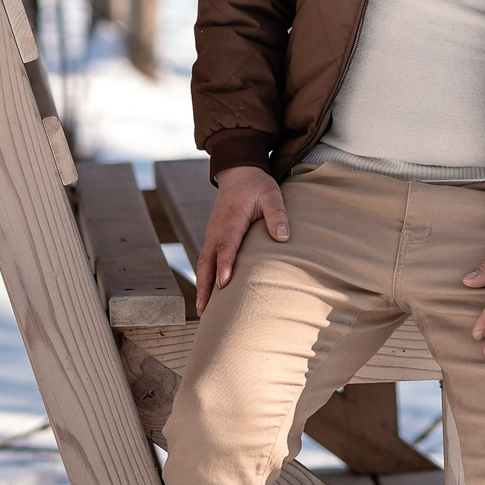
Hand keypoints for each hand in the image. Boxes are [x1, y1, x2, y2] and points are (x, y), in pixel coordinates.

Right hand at [194, 165, 288, 314]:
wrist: (238, 173)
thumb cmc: (256, 186)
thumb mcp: (272, 195)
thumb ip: (277, 215)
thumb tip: (283, 237)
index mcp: (231, 220)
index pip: (226, 246)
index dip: (224, 265)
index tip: (223, 284)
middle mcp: (216, 230)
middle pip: (207, 261)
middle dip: (205, 286)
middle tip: (204, 310)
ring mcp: (212, 234)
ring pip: (203, 264)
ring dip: (202, 286)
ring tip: (203, 311)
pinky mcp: (213, 238)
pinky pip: (205, 260)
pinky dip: (204, 278)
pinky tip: (207, 294)